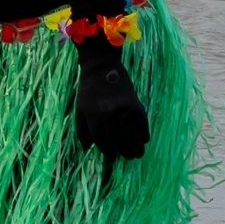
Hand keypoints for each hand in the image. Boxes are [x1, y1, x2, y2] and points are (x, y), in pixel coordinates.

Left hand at [74, 36, 148, 160]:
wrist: (101, 66)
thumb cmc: (89, 88)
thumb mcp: (80, 108)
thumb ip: (81, 128)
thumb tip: (86, 147)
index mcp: (92, 117)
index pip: (100, 140)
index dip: (106, 149)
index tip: (112, 154)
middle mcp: (106, 115)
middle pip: (116, 139)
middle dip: (123, 151)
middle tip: (129, 157)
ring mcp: (121, 109)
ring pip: (129, 134)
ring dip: (135, 146)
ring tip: (138, 153)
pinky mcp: (134, 103)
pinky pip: (141, 122)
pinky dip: (144, 132)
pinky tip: (144, 138)